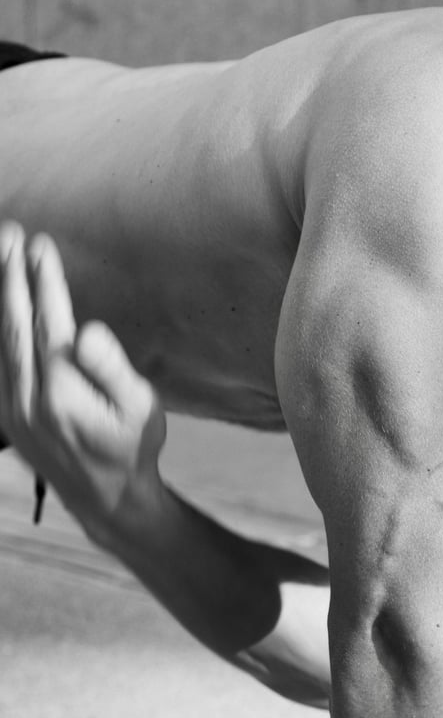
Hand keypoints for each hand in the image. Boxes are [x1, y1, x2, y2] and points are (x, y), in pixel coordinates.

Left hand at [0, 222, 166, 541]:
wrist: (109, 500)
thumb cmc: (134, 445)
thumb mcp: (140, 407)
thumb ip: (111, 368)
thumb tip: (87, 331)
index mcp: (61, 393)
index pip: (47, 322)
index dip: (43, 279)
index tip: (39, 242)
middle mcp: (26, 400)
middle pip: (11, 324)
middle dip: (8, 275)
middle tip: (7, 232)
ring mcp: (11, 410)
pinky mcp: (7, 417)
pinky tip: (1, 307)